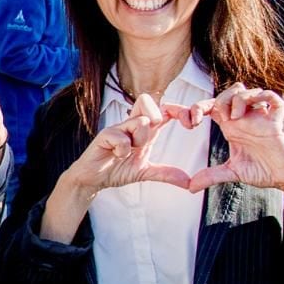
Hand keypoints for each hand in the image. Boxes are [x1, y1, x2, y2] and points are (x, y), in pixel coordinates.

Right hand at [59, 94, 192, 197]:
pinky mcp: (104, 135)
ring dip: (140, 140)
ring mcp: (117, 128)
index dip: (179, 111)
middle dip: (158, 116)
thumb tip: (188, 182)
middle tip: (153, 136)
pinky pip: (121, 137)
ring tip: (129, 152)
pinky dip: (122, 150)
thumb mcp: (146, 172)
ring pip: (140, 121)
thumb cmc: (116, 169)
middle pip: (148, 101)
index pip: (163, 110)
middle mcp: (131, 125)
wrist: (93, 179)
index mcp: (143, 131)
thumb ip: (165, 174)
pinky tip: (116, 156)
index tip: (191, 124)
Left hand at [182, 85, 283, 200]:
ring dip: (232, 99)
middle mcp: (243, 119)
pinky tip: (246, 112)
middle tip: (197, 119)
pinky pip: (271, 97)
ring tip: (230, 118)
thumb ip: (211, 176)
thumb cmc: (262, 171)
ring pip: (244, 91)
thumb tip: (190, 187)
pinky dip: (259, 97)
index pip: (210, 108)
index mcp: (231, 127)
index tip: (177, 116)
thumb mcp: (231, 172)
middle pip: (224, 95)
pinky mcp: (276, 120)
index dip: (193, 108)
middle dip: (208, 102)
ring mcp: (259, 117)